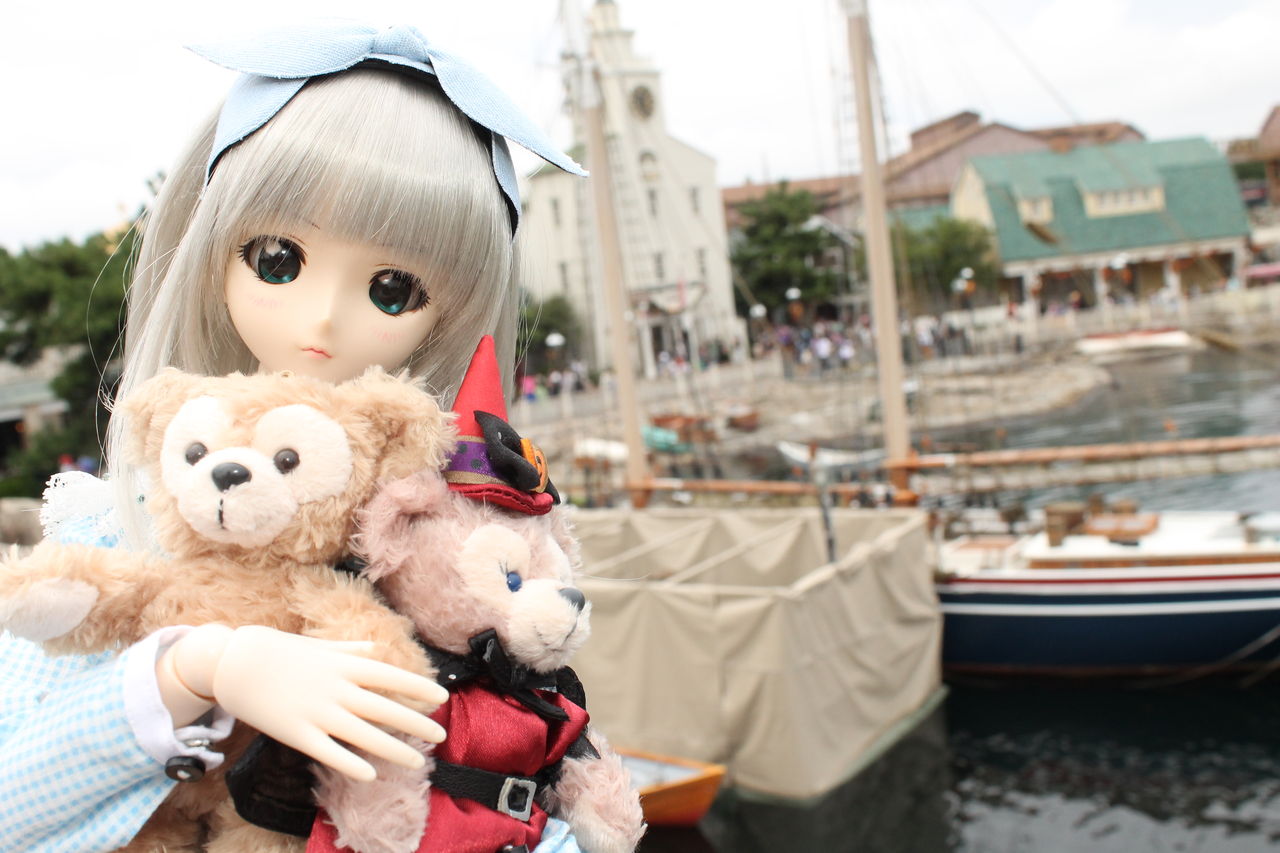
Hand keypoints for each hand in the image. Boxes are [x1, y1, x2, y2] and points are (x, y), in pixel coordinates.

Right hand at [168, 624, 446, 780]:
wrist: (230, 662)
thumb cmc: (275, 649)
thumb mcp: (316, 644)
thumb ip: (347, 649)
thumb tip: (374, 650)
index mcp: (343, 664)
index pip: (390, 677)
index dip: (418, 687)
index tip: (442, 696)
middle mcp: (336, 688)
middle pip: (385, 709)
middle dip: (416, 723)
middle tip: (442, 735)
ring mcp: (316, 712)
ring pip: (363, 735)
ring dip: (393, 750)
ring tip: (417, 762)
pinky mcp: (295, 732)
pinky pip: (329, 752)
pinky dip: (350, 764)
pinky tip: (371, 775)